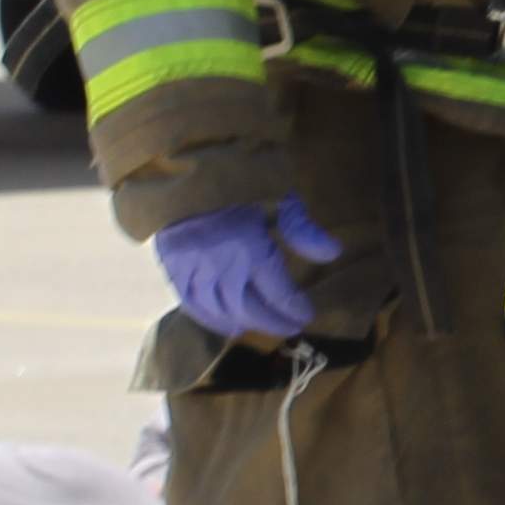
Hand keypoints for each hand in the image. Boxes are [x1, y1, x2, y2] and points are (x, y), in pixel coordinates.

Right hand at [153, 198, 341, 342]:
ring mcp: (191, 267)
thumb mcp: (279, 200)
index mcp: (249, 245)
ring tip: (259, 328)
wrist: (186, 174)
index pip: (277, 291)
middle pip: (247, 308)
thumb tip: (334, 253)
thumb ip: (302, 229)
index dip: (293, 308)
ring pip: (218, 309)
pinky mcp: (170, 267)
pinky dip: (209, 318)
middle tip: (289, 329)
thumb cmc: (241, 185)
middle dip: (271, 322)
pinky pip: (189, 302)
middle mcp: (219, 262)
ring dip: (241, 323)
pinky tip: (226, 324)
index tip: (306, 316)